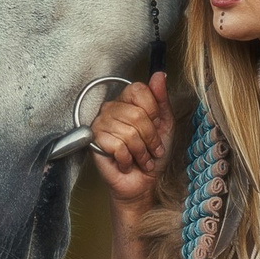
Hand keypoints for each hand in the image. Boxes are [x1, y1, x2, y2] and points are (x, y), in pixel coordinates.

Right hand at [90, 70, 172, 215]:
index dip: (153, 111)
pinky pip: (117, 146)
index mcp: (127, 100)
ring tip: (140, 158)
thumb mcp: (165, 125)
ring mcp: (100, 124)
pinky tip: (126, 162)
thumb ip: (162, 100)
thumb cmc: (152, 155)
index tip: (156, 126)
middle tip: (151, 149)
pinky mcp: (94, 142)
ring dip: (141, 152)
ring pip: (129, 132)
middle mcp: (111, 108)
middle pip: (137, 114)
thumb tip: (159, 75)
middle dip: (150, 137)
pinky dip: (128, 159)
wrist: (141, 183)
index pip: (140, 90)